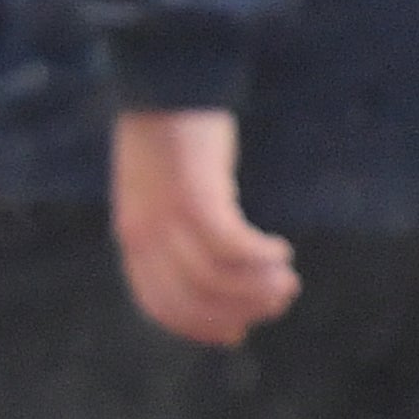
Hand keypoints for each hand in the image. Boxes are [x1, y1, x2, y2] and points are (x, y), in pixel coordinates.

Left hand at [112, 106, 297, 345]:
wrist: (166, 85)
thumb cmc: (171, 139)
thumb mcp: (161, 193)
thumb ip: (174, 232)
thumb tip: (208, 276)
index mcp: (132, 236)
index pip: (160, 304)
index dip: (200, 326)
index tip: (236, 333)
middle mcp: (144, 232)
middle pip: (192, 300)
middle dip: (240, 311)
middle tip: (278, 299)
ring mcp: (167, 216)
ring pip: (214, 280)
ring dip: (258, 288)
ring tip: (286, 279)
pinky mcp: (196, 195)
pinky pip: (231, 246)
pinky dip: (260, 257)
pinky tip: (281, 249)